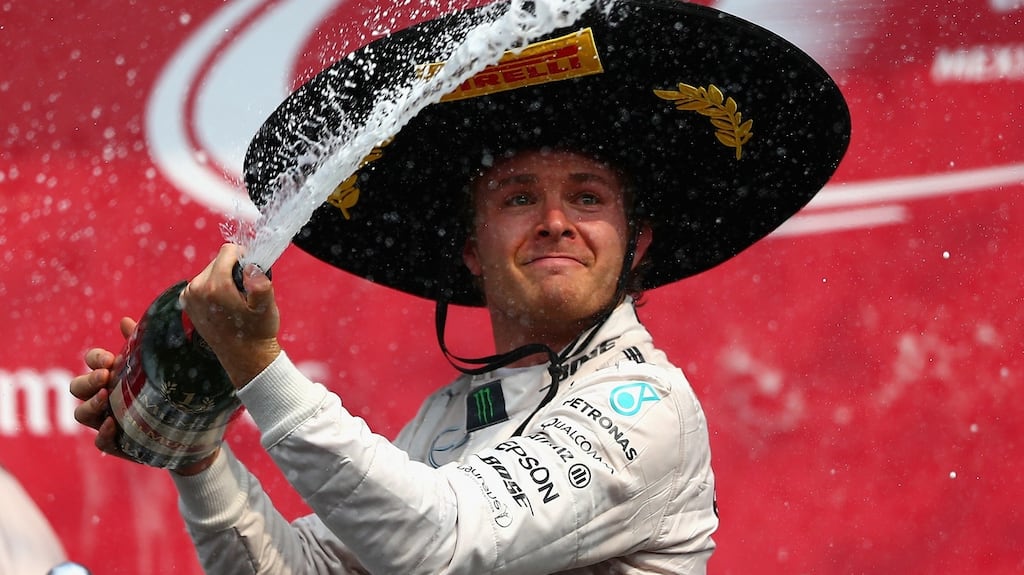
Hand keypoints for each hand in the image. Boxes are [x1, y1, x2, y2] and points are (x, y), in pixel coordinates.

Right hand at [69, 317, 219, 474]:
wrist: (190, 427)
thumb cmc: (168, 389)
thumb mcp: (159, 366)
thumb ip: (142, 344)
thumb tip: (125, 321)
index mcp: (112, 375)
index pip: (93, 362)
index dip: (96, 359)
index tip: (110, 359)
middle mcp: (103, 398)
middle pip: (78, 387)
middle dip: (87, 380)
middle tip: (105, 377)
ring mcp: (107, 421)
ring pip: (81, 414)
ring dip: (90, 404)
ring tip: (106, 396)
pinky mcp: (117, 443)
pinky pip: (100, 442)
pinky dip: (103, 433)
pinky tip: (113, 423)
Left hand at [180, 243, 281, 387]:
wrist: (245, 357)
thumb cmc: (257, 333)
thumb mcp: (266, 307)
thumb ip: (260, 283)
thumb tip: (250, 266)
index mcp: (215, 286)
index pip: (228, 251)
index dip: (244, 257)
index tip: (251, 274)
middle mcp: (196, 289)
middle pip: (218, 260)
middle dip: (233, 270)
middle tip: (244, 292)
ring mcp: (189, 297)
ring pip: (210, 271)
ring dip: (224, 279)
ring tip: (235, 301)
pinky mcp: (187, 303)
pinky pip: (202, 283)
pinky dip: (214, 288)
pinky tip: (224, 305)